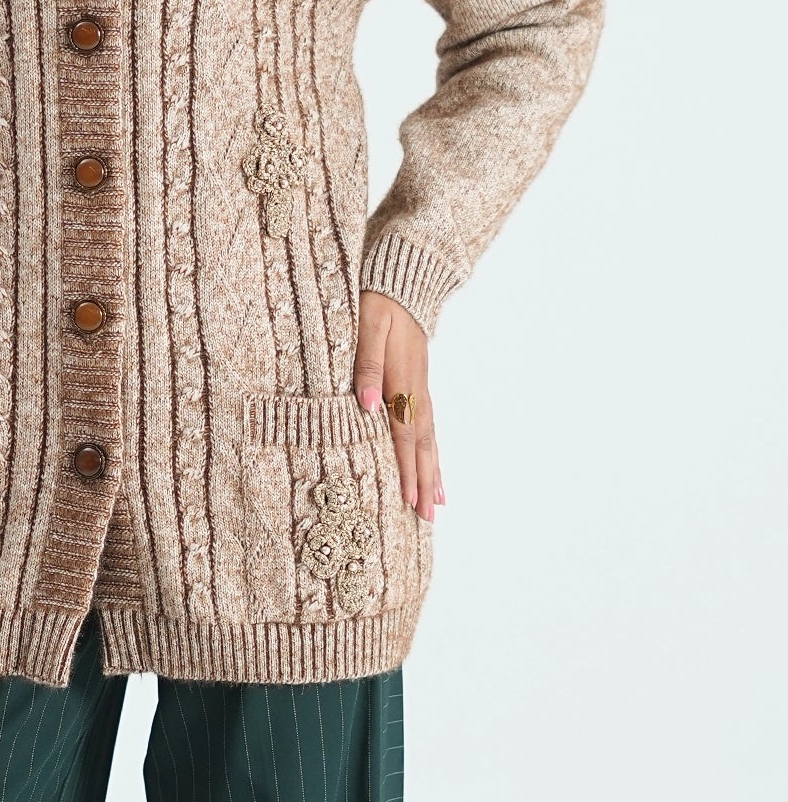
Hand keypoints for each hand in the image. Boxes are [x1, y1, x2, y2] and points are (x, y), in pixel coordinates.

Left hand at [352, 290, 443, 521]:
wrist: (403, 283)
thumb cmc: (378, 304)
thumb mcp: (366, 326)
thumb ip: (366, 365)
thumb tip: (366, 405)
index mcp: (400, 381)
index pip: (403, 435)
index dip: (406, 469)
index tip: (409, 500)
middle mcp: (415, 390)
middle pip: (421, 445)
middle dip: (423, 482)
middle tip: (426, 518)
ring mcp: (420, 388)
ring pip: (429, 438)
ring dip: (431, 472)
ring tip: (436, 504)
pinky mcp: (419, 384)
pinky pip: (428, 425)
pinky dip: (432, 449)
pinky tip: (433, 464)